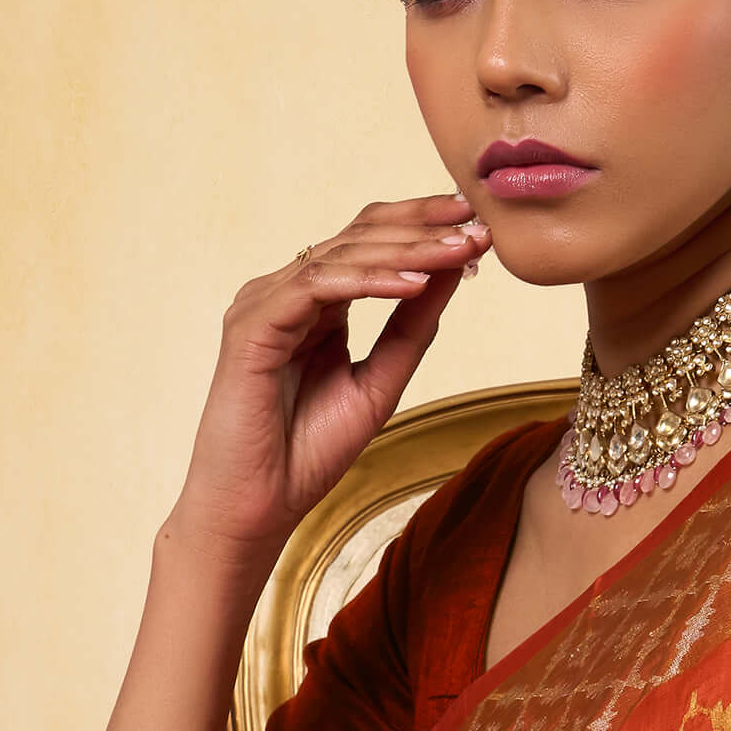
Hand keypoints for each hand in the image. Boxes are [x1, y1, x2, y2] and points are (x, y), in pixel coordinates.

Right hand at [166, 196, 490, 570]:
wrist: (257, 507)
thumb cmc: (307, 453)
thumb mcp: (380, 383)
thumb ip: (410, 328)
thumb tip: (453, 274)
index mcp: (313, 303)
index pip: (368, 244)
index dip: (421, 228)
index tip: (478, 227)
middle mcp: (285, 293)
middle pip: (357, 236)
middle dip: (422, 228)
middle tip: (476, 223)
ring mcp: (264, 304)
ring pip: (341, 256)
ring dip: (406, 250)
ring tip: (458, 249)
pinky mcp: (252, 326)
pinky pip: (315, 288)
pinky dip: (368, 282)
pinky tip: (414, 283)